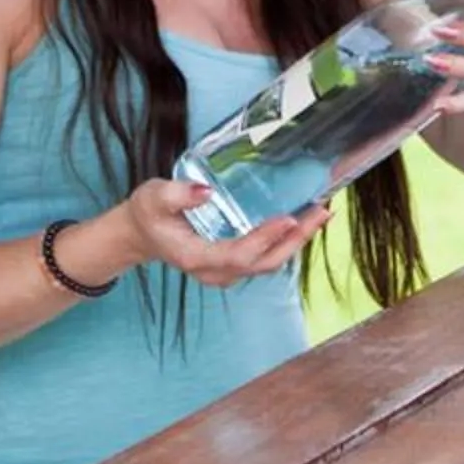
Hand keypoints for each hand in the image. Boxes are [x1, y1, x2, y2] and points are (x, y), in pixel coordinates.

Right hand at [108, 180, 332, 289]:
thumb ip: (177, 194)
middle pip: (263, 263)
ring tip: (321, 215)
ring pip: (268, 263)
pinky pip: (266, 258)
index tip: (289, 218)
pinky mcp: (234, 264)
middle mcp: (215, 272)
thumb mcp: (154, 197)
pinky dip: (287, 241)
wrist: (141, 234)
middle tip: (321, 213)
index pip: (239, 254)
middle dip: (295, 240)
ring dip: (296, 242)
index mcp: (196, 258)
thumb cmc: (148, 214)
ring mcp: (226, 272)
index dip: (266, 239)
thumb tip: (206, 191)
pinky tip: (304, 221)